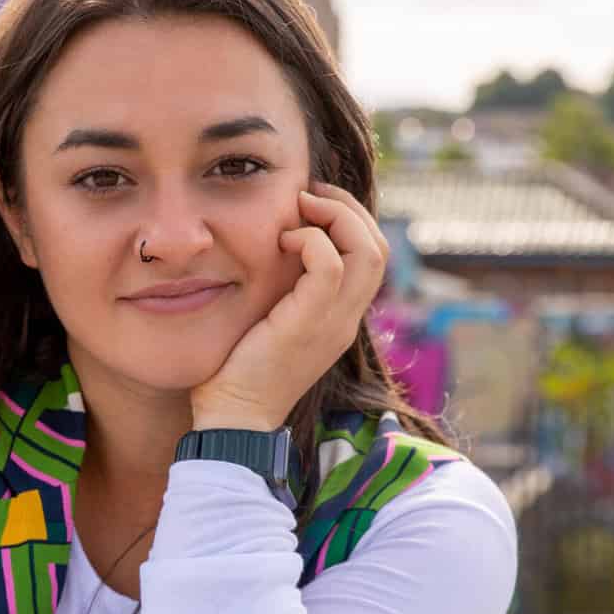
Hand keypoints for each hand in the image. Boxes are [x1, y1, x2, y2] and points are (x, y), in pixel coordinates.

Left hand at [190, 182, 388, 430]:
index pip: (373, 256)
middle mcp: (346, 319)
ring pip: (368, 250)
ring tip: (300, 207)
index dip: (351, 219)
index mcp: (341, 318)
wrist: (233, 419)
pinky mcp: (309, 324)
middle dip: (348, 208)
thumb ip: (282, 290)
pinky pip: (330, 265)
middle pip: (380, 247)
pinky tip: (282, 240)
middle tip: (309, 193)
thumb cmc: (237, 372)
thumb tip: (273, 245)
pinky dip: (311, 239)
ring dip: (335, 215)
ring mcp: (333, 323)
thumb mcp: (269, 321)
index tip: (312, 203)